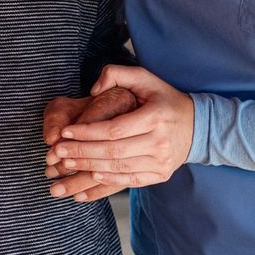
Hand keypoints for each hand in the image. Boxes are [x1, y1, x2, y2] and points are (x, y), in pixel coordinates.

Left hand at [46, 66, 193, 201]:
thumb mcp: (146, 78)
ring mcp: (162, 162)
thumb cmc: (165, 100)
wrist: (197, 126)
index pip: (114, 129)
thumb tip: (93, 90)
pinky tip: (88, 177)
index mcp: (156, 117)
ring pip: (118, 168)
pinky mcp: (161, 175)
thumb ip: (117, 74)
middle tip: (58, 151)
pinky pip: (129, 180)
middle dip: (81, 152)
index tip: (65, 132)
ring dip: (88, 167)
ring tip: (67, 164)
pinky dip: (106, 181)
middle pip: (113, 151)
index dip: (87, 132)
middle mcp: (160, 142)